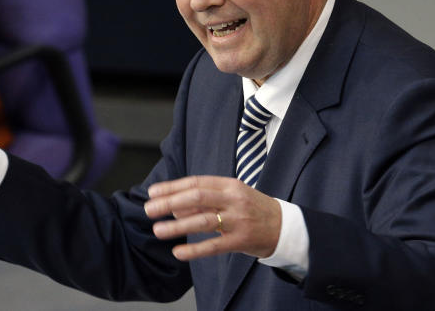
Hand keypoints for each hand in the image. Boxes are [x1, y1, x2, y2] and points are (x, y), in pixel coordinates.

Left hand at [144, 175, 280, 260]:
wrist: (285, 226)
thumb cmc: (251, 208)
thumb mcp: (230, 196)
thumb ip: (204, 200)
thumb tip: (174, 206)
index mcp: (229, 184)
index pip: (195, 183)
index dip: (172, 187)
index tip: (152, 192)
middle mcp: (233, 199)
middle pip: (196, 198)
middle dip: (169, 203)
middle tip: (149, 209)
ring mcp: (238, 220)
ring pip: (203, 221)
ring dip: (177, 226)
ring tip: (158, 230)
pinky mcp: (241, 241)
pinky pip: (214, 246)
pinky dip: (194, 249)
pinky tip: (178, 252)